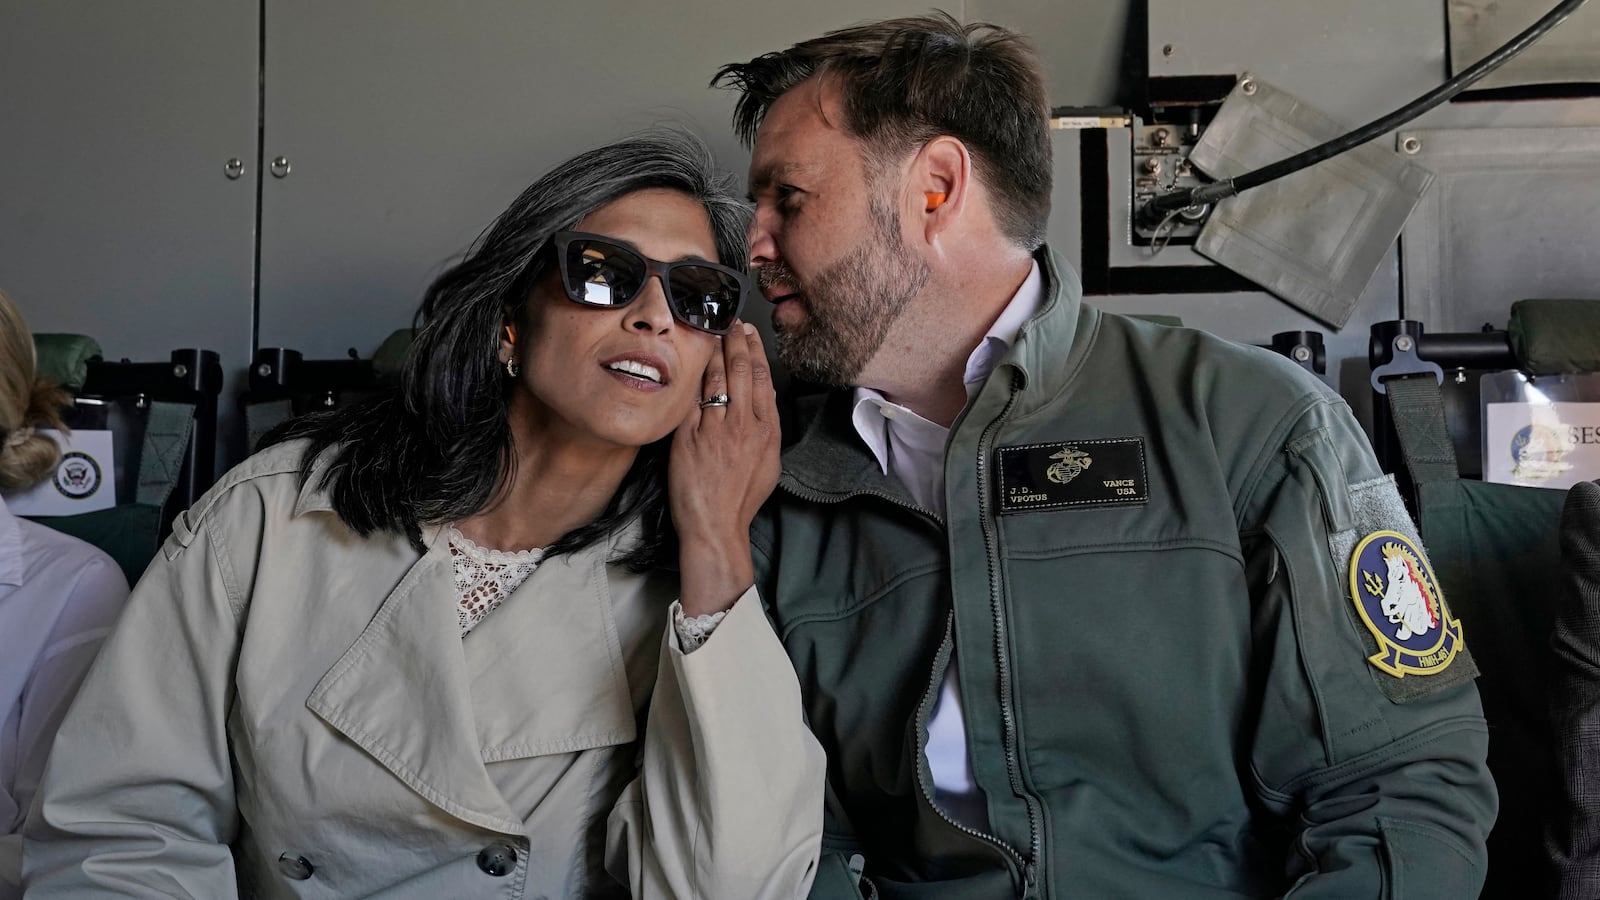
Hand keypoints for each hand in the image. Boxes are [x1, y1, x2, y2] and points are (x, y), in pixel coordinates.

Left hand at [669, 322, 780, 616]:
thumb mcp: (769, 460)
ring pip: (714, 378)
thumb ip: (768, 425)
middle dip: (734, 340)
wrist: (715, 524)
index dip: (755, 350)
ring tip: (710, 331)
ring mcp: (714, 429)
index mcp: (766, 429)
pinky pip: (690, 397)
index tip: (749, 333)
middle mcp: (742, 424)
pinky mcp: (688, 436)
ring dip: (712, 350)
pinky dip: (690, 374)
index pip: (761, 377)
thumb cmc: (741, 497)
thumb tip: (765, 395)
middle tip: (729, 322)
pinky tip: (688, 358)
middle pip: (740, 370)